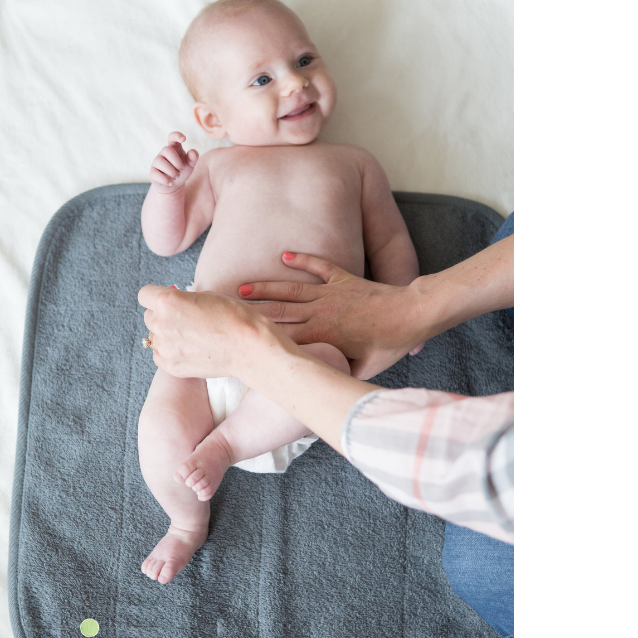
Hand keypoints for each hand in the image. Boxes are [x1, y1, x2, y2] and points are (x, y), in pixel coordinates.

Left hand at [137, 285, 279, 379]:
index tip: (168, 300)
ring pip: (154, 337)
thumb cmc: (233, 317)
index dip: (158, 295)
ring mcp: (165, 348)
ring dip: (166, 334)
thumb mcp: (206, 295)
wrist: (248, 347)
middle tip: (185, 319)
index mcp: (167, 301)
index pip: (145, 294)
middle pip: (149, 316)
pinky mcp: (171, 367)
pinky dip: (169, 352)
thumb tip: (173, 304)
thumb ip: (183, 299)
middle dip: (162, 315)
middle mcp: (161, 324)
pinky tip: (188, 349)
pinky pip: (159, 355)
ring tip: (190, 336)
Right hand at [149, 132, 198, 194]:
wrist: (174, 185)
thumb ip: (193, 158)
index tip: (184, 139)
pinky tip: (170, 183)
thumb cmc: (181, 171)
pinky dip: (165, 180)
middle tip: (181, 169)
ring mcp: (156, 162)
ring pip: (160, 162)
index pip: (172, 137)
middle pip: (167, 150)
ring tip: (177, 176)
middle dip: (176, 161)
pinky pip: (156, 174)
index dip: (177, 135)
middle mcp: (163, 153)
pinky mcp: (152, 172)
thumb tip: (192, 152)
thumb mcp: (190, 165)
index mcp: (174, 148)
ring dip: (171, 171)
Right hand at [238, 252, 428, 378]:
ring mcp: (330, 293)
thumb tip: (318, 382)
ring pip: (290, 289)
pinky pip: (319, 266)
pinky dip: (303, 259)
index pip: (282, 337)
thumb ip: (336, 373)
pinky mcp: (343, 279)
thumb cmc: (388, 346)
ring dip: (266, 287)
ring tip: (243, 287)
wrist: (412, 314)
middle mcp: (319, 312)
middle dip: (250, 310)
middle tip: (225, 308)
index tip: (236, 337)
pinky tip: (285, 255)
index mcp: (321, 336)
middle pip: (278, 311)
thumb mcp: (361, 369)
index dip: (258, 337)